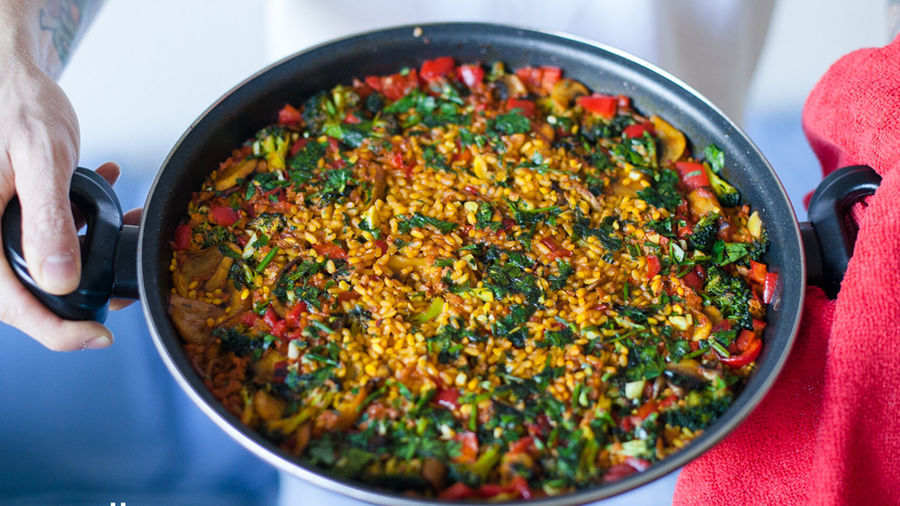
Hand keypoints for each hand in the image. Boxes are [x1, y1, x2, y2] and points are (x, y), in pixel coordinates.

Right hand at [0, 59, 117, 349]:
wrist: (6, 73)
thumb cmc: (16, 105)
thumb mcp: (40, 157)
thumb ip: (48, 217)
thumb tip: (60, 279)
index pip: (9, 304)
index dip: (54, 330)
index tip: (98, 338)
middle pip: (23, 296)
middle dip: (78, 299)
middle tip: (122, 291)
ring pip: (38, 272)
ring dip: (85, 261)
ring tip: (124, 227)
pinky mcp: (10, 218)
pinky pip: (42, 242)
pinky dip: (79, 229)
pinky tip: (108, 190)